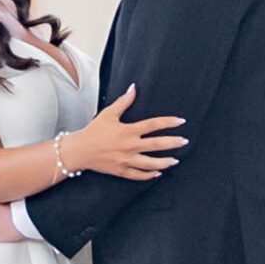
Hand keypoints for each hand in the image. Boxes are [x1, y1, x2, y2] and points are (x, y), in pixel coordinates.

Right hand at [64, 84, 186, 180]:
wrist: (79, 151)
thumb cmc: (93, 131)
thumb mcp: (108, 114)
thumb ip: (123, 102)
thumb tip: (133, 88)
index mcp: (128, 130)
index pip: (153, 125)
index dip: (168, 122)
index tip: (181, 121)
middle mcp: (129, 146)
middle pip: (156, 145)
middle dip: (173, 143)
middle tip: (185, 141)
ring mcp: (126, 160)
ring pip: (151, 163)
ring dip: (165, 162)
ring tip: (175, 161)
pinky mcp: (121, 171)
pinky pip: (139, 175)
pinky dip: (149, 175)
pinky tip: (158, 173)